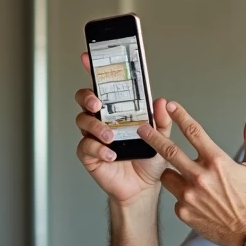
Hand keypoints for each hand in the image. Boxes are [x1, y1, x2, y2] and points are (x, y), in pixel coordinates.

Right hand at [74, 52, 172, 205]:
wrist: (143, 188)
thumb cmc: (149, 160)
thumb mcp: (162, 138)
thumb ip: (162, 120)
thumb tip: (162, 102)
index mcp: (118, 110)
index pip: (104, 85)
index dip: (94, 69)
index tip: (88, 57)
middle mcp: (103, 119)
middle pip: (85, 98)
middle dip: (88, 97)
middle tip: (98, 103)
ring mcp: (93, 136)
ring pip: (83, 121)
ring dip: (96, 126)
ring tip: (111, 136)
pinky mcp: (89, 154)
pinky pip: (85, 146)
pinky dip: (97, 149)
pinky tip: (110, 154)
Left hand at [137, 101, 245, 245]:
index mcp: (217, 162)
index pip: (194, 132)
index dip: (180, 116)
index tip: (170, 107)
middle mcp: (200, 177)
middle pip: (169, 151)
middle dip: (153, 137)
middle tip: (143, 128)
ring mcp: (189, 195)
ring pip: (167, 175)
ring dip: (169, 170)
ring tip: (180, 174)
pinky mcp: (183, 210)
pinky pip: (174, 196)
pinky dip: (180, 193)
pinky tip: (194, 198)